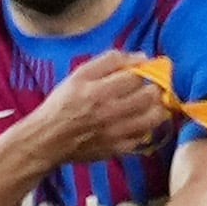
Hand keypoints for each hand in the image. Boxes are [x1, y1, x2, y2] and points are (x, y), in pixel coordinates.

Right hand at [30, 50, 169, 165]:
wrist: (49, 138)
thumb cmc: (63, 103)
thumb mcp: (79, 75)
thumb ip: (110, 61)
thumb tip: (141, 57)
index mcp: (99, 90)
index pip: (138, 76)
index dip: (147, 71)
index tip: (147, 71)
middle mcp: (111, 112)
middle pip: (151, 96)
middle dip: (155, 88)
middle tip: (151, 86)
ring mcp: (117, 133)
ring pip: (155, 118)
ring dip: (158, 107)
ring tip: (150, 103)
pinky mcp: (120, 148)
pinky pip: (145, 136)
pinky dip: (147, 127)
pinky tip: (139, 121)